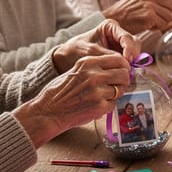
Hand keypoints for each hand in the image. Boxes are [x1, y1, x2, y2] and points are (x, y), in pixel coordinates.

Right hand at [13, 53, 132, 146]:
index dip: (124, 67)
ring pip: (121, 90)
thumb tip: (119, 68)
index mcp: (88, 63)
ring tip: (102, 97)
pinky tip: (95, 106)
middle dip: (123, 80)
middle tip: (117, 86)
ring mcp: (97, 91)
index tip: (122, 72)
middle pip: (124, 74)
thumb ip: (96, 68)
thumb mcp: (76, 71)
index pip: (119, 59)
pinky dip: (107, 106)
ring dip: (115, 94)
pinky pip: (113, 104)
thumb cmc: (60, 92)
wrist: (47, 112)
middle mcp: (94, 75)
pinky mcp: (99, 106)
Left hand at [51, 20, 140, 73]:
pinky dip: (128, 67)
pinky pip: (130, 60)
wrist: (67, 58)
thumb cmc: (75, 51)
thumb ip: (107, 55)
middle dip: (133, 55)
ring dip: (132, 62)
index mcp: (110, 27)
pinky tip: (122, 73)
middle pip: (134, 43)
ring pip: (134, 52)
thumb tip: (125, 62)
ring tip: (125, 72)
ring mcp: (120, 45)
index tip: (128, 60)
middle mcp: (118, 34)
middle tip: (128, 68)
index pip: (127, 37)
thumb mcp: (90, 52)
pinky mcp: (120, 56)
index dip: (130, 49)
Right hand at [102, 0, 171, 32]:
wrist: (112, 19)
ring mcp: (149, 4)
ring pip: (170, 15)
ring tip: (153, 23)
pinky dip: (158, 28)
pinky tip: (149, 26)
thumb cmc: (128, 12)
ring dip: (164, 22)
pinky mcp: (148, 15)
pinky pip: (163, 23)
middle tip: (165, 20)